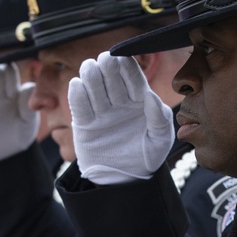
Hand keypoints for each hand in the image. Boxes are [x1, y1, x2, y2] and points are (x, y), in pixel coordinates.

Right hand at [69, 52, 173, 183]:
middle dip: (107, 67)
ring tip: (90, 69)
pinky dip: (76, 94)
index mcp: (139, 100)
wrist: (125, 178)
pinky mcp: (84, 123)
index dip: (126, 66)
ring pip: (93, 87)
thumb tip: (150, 95)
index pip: (132, 77)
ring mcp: (101, 111)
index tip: (122, 58)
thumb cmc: (147, 155)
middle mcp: (119, 102)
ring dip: (91, 76)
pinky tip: (77, 84)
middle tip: (104, 61)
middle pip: (110, 78)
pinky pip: (79, 106)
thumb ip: (159, 117)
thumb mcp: (160, 139)